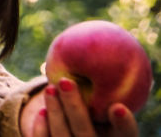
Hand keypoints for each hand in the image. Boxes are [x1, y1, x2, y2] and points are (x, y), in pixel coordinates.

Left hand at [19, 80, 138, 136]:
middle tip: (66, 82)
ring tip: (50, 88)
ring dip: (56, 113)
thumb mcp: (102, 98)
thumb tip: (98, 40)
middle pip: (87, 136)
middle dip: (76, 110)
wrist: (70, 130)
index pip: (126, 136)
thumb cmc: (92, 105)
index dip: (125, 125)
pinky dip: (42, 129)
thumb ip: (105, 82)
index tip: (117, 107)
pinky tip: (41, 112)